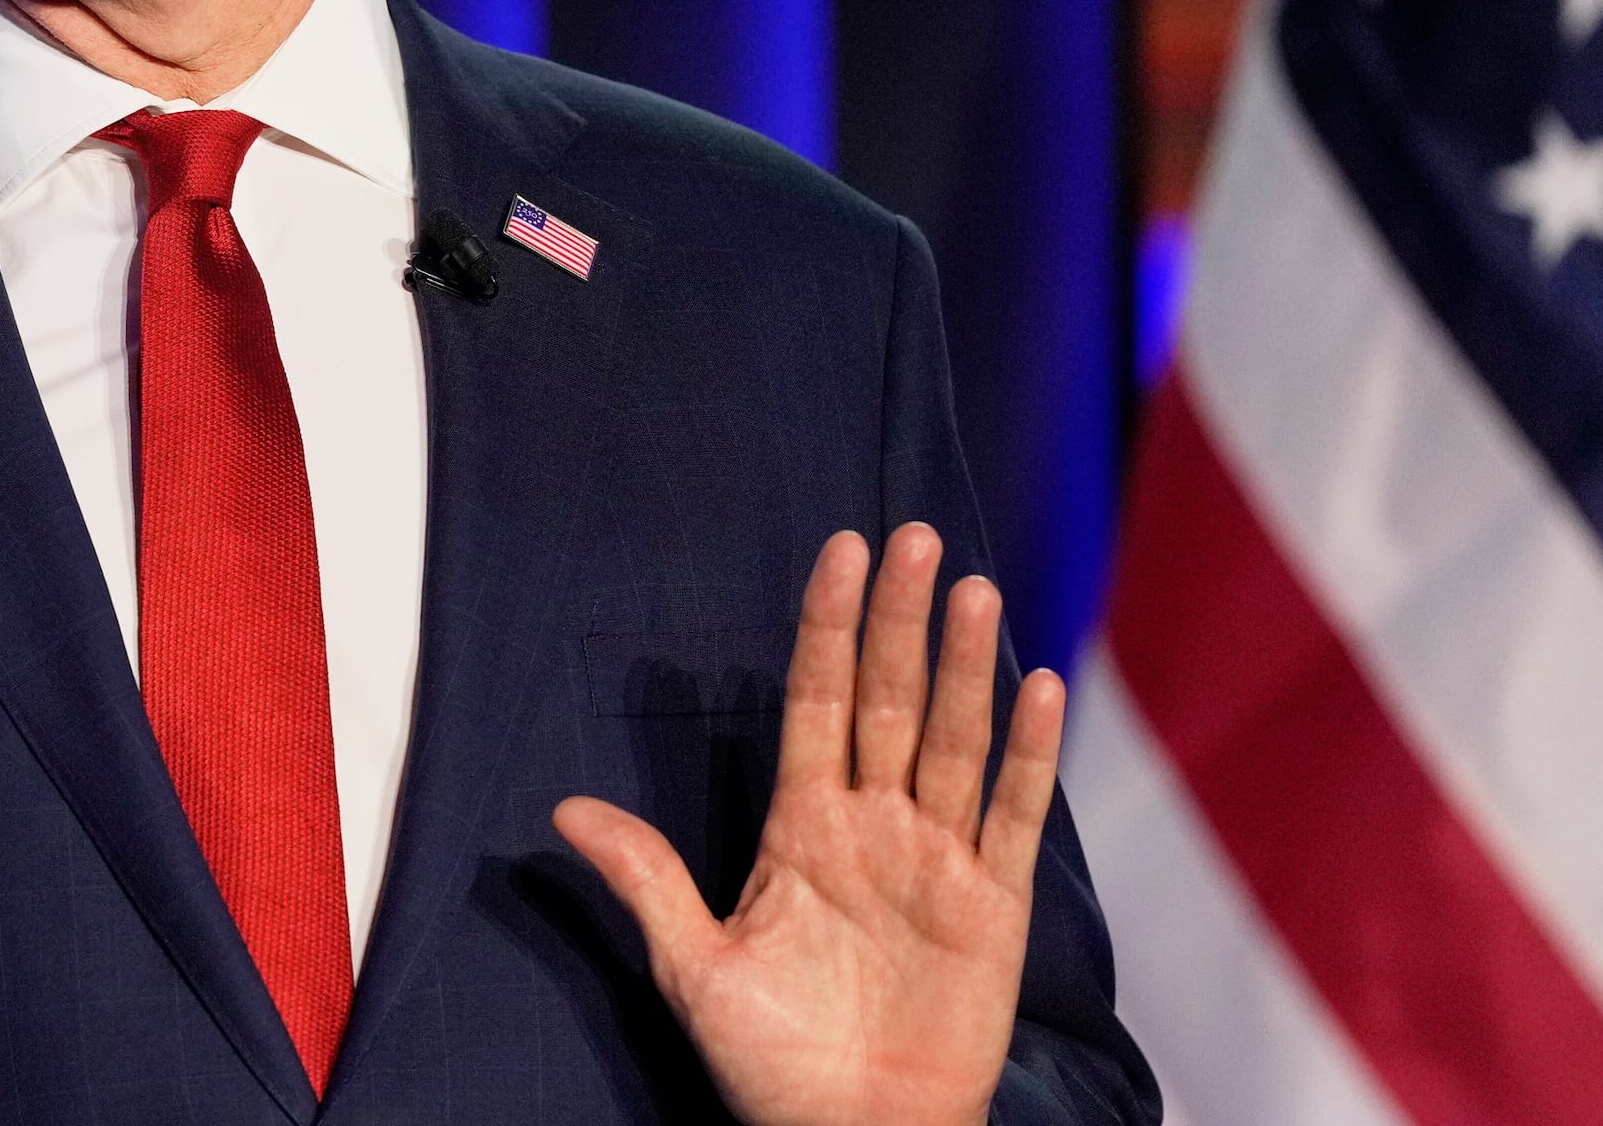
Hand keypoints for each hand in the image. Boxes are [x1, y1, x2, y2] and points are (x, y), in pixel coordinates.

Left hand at [555, 525, 1064, 1125]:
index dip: (829, 627)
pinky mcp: (991, 908)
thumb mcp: (693, 968)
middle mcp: (874, 826)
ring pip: (954, 741)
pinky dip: (1028, 756)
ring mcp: (937, 861)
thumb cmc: (773, 1064)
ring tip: (975, 591)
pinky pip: (1011, 818)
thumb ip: (647, 880)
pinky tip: (1039, 689)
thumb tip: (564, 809)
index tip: (843, 551)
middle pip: (891, 702)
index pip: (818, 701)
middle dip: (903, 621)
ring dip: (967, 668)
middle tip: (917, 538)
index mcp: (802, 827)